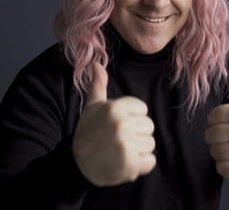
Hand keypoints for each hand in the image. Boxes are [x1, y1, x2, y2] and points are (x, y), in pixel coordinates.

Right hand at [71, 63, 155, 185]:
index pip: (143, 109)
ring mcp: (126, 145)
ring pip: (150, 144)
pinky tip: (125, 162)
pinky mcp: (131, 165)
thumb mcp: (92, 107)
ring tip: (121, 151)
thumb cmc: (88, 132)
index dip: (132, 117)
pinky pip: (150, 161)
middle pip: (149, 126)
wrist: (78, 165)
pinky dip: (141, 165)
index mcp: (114, 108)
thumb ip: (99, 85)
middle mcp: (121, 124)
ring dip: (139, 150)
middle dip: (137, 134)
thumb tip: (96, 64)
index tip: (117, 125)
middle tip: (119, 139)